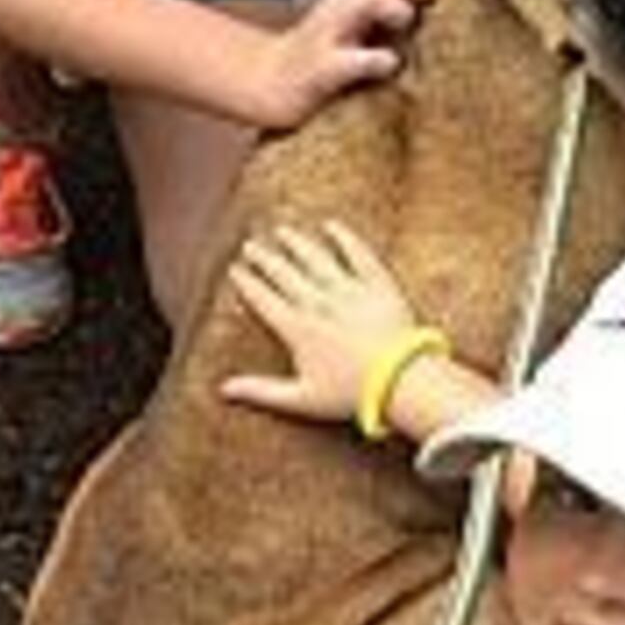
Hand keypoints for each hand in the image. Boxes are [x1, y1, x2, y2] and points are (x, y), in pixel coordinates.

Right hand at [222, 219, 425, 425]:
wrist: (400, 380)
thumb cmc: (350, 394)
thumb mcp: (301, 399)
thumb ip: (260, 391)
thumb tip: (223, 390)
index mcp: (297, 328)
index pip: (263, 299)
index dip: (247, 284)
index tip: (235, 270)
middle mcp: (318, 302)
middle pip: (284, 273)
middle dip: (264, 258)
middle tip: (250, 245)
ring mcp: (348, 290)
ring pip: (316, 258)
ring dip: (297, 243)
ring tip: (283, 231)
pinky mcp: (377, 284)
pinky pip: (358, 254)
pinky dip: (344, 238)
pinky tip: (333, 226)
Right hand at [252, 0, 432, 126]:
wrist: (272, 83)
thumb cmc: (329, 45)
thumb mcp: (360, 8)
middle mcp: (343, 1)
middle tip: (430, 4)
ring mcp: (331, 33)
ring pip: (366, 1)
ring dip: (396, 9)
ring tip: (406, 24)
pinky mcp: (323, 69)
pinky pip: (353, 61)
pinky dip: (377, 61)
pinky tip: (389, 64)